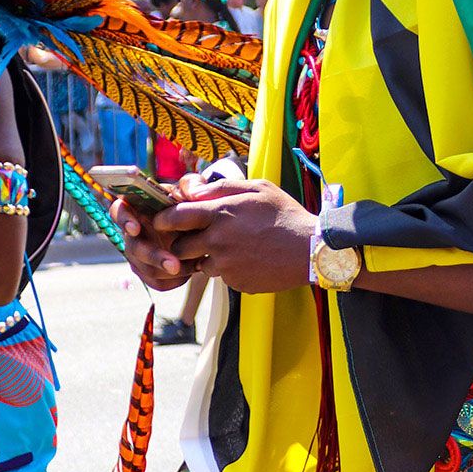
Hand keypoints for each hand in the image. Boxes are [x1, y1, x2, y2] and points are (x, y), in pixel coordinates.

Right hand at [114, 193, 202, 291]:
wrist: (203, 228)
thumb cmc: (191, 205)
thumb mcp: (194, 190)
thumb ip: (192, 185)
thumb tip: (190, 193)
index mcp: (138, 207)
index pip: (118, 210)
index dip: (123, 219)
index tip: (135, 228)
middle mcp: (134, 233)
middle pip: (133, 247)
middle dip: (154, 257)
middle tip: (174, 265)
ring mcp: (140, 254)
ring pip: (144, 269)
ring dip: (167, 271)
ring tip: (193, 266)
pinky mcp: (150, 272)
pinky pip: (157, 283)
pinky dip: (174, 281)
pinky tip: (189, 271)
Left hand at [116, 176, 316, 294]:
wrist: (311, 251)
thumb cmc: (285, 214)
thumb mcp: (258, 188)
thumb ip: (223, 187)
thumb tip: (195, 192)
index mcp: (220, 214)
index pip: (175, 217)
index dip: (163, 218)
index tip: (161, 220)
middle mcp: (217, 242)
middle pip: (180, 246)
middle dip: (181, 242)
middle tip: (193, 238)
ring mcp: (226, 266)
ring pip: (200, 264)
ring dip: (208, 257)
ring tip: (234, 247)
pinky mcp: (236, 284)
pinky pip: (222, 277)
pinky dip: (229, 269)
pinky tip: (250, 260)